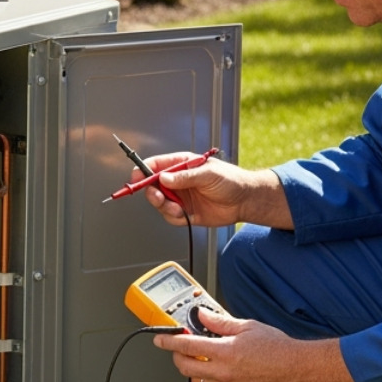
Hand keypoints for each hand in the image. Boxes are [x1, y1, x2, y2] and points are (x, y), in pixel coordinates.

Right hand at [134, 152, 254, 228]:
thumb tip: (164, 178)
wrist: (244, 201)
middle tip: (158, 197)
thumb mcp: (208, 174)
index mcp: (182, 164)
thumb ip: (184, 177)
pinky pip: (170, 216)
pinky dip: (174, 217)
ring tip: (178, 209)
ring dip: (165, 207)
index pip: (156, 165)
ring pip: (160, 203)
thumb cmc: (230, 180)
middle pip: (153, 186)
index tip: (136, 177)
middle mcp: (178, 180)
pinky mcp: (185, 212)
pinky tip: (184, 214)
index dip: (143, 170)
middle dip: (152, 193)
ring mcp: (181, 196)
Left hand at [152, 308, 358, 381]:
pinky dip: (208, 379)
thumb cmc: (278, 348)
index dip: (169, 342)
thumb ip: (221, 322)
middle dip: (177, 356)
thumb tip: (203, 316)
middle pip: (185, 367)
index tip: (160, 339)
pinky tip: (217, 369)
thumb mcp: (247, 327)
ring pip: (197, 380)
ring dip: (193, 368)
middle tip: (181, 346)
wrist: (298, 369)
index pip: (186, 347)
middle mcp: (223, 373)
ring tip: (201, 357)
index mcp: (225, 353)